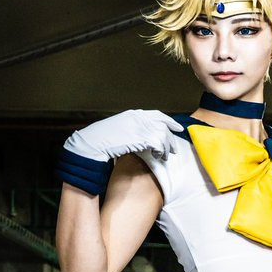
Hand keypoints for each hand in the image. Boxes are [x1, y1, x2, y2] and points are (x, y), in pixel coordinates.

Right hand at [64, 110, 183, 163]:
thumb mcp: (120, 128)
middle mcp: (138, 118)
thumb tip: (146, 136)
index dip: (170, 122)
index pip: (158, 115)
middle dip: (170, 139)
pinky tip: (157, 157)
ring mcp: (139, 127)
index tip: (178, 128)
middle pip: (163, 126)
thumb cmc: (104, 139)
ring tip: (164, 157)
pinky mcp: (139, 138)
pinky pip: (158, 144)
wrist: (93, 143)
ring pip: (162, 136)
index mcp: (134, 114)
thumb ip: (134, 128)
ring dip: (166, 148)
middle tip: (173, 150)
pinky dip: (160, 152)